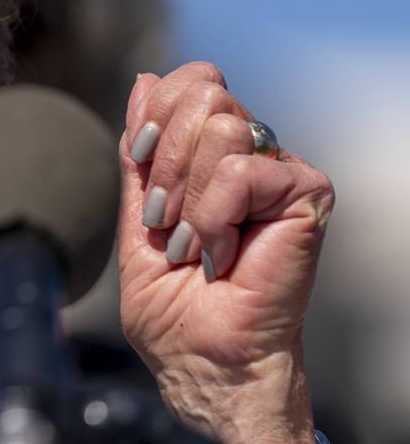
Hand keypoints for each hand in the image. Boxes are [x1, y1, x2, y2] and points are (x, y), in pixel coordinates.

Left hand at [116, 62, 333, 443]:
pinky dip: (216, 216)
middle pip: (203, 94)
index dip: (154, 116)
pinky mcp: (307, 194)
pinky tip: (224, 253)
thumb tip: (144, 81)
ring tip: (196, 246)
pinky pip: (242, 170)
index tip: (143, 169)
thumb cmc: (173, 308)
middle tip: (169, 223)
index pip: (188, 82)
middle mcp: (251, 155)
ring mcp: (281, 172)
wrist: (204, 362)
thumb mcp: (137, 218)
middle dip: (166, 162)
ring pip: (221, 128)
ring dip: (189, 199)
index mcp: (210, 155)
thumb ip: (139, 153)